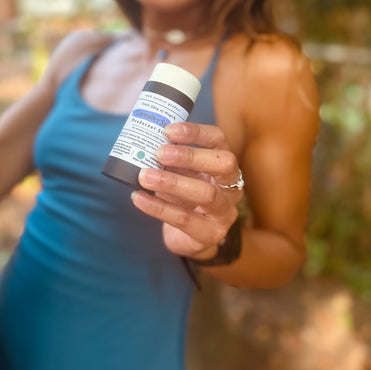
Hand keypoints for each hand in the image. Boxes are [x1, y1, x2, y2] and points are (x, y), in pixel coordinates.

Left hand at [130, 122, 242, 259]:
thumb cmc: (185, 199)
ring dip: (172, 182)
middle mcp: (231, 186)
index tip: (169, 129)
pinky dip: (158, 208)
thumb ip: (171, 161)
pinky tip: (139, 198)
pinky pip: (184, 219)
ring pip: (206, 193)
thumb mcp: (182, 175)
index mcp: (224, 165)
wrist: (191, 240)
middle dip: (190, 156)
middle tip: (158, 153)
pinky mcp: (211, 233)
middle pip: (222, 163)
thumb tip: (144, 144)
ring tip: (145, 176)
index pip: (218, 140)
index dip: (196, 132)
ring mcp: (225, 211)